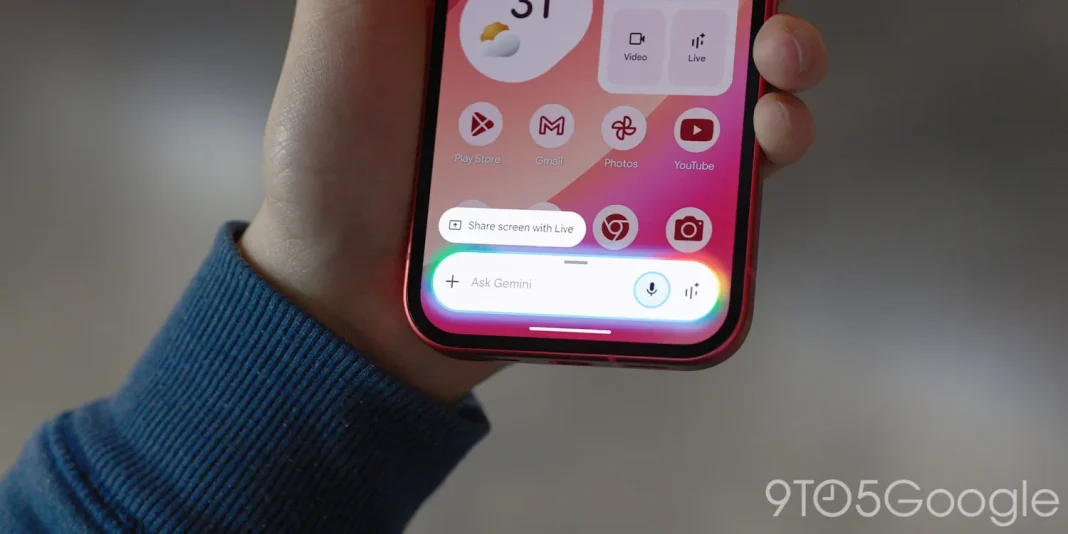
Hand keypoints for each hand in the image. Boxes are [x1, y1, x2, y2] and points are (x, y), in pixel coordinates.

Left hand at [240, 0, 827, 403]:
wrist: (340, 300)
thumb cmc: (328, 163)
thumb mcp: (344, 33)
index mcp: (522, 28)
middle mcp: (573, 86)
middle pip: (684, 37)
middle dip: (743, 18)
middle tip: (765, 23)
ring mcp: (599, 158)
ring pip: (712, 109)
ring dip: (773, 86)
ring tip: (779, 88)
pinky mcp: (616, 228)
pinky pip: (702, 199)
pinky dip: (747, 178)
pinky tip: (757, 157)